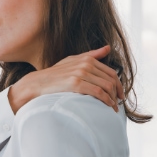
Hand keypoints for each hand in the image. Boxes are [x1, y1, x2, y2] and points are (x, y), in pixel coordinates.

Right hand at [8, 45, 123, 112]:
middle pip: (111, 80)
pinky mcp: (76, 83)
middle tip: (118, 103)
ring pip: (106, 87)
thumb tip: (108, 48)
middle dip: (117, 93)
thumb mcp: (72, 61)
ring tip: (113, 108)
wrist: (37, 84)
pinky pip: (98, 92)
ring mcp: (81, 73)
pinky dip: (106, 101)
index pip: (111, 72)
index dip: (119, 85)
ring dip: (113, 99)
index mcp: (87, 59)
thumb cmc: (54, 75)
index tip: (120, 95)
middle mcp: (85, 64)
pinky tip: (107, 107)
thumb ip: (91, 55)